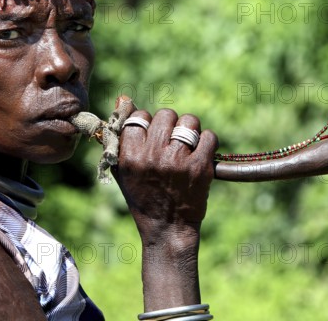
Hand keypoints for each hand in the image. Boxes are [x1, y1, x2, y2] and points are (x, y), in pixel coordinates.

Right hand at [112, 108, 217, 235]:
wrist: (167, 229)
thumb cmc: (143, 198)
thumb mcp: (122, 170)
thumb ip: (119, 136)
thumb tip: (123, 99)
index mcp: (130, 156)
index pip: (140, 117)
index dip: (147, 122)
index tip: (151, 135)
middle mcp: (152, 156)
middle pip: (166, 114)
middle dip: (170, 125)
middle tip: (171, 141)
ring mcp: (177, 161)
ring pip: (189, 121)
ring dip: (190, 130)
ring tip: (187, 145)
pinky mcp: (200, 167)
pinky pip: (208, 137)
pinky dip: (207, 143)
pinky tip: (201, 154)